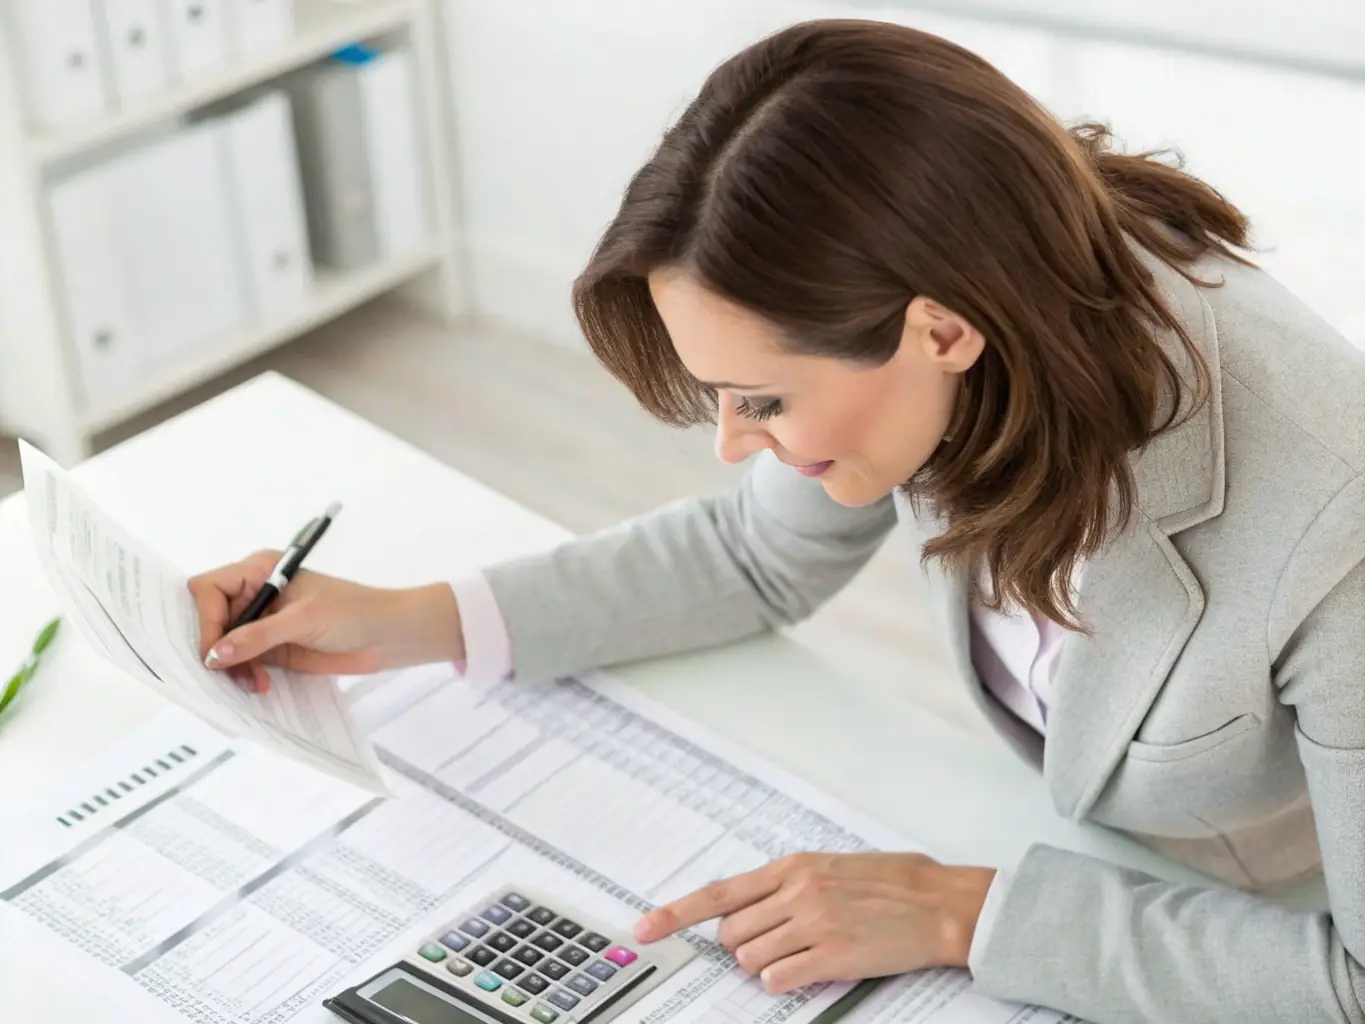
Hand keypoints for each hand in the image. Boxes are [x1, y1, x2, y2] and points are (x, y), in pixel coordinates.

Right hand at [187, 550, 463, 691]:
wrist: (389, 636)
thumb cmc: (353, 613)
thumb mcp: (303, 621)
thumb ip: (257, 637)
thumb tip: (214, 655)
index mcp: (259, 571)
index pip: (208, 589)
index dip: (205, 619)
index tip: (215, 651)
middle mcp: (255, 593)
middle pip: (210, 619)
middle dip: (215, 649)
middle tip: (227, 674)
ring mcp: (263, 622)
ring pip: (224, 646)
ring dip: (231, 668)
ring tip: (254, 684)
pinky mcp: (273, 647)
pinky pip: (242, 662)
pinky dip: (244, 676)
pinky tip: (259, 685)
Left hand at [634, 852, 994, 993]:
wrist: (939, 902)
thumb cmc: (893, 882)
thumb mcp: (832, 866)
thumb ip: (788, 884)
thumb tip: (750, 909)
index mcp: (793, 867)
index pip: (719, 892)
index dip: (676, 914)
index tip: (645, 928)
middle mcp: (796, 893)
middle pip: (731, 935)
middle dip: (743, 946)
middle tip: (776, 943)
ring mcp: (812, 925)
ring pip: (750, 961)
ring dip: (766, 965)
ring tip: (801, 953)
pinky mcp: (831, 957)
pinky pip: (779, 981)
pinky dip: (785, 982)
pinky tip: (809, 969)